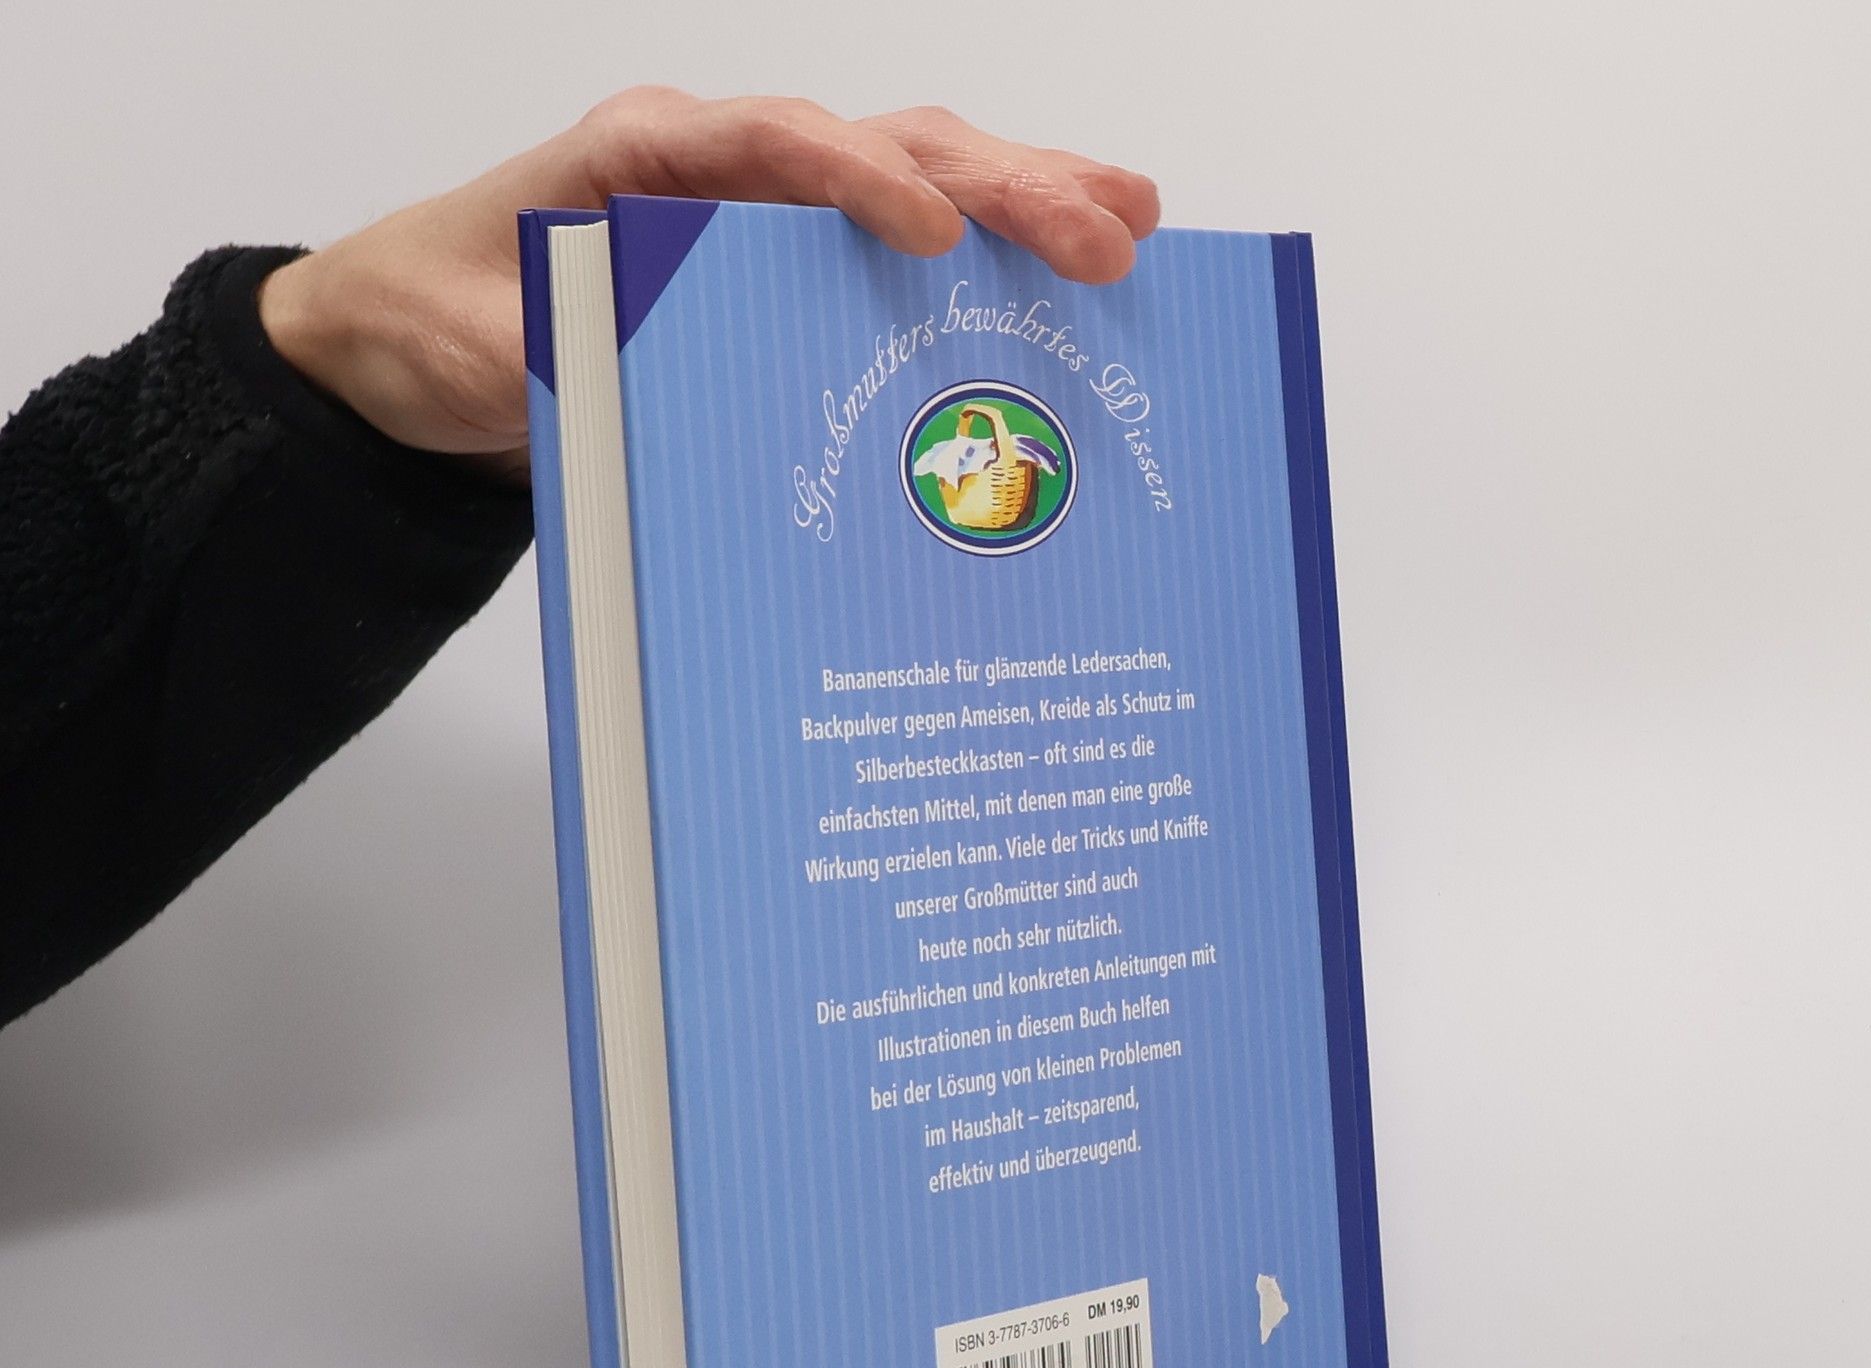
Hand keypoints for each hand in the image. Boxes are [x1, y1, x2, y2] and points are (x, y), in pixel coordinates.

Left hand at [259, 89, 1159, 481]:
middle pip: (884, 149)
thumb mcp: (484, 349)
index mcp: (648, 157)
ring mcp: (765, 213)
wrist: (408, 341)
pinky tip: (1055, 277)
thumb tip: (662, 383)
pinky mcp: (782, 270)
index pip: (774, 148)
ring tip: (1127, 225)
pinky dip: (981, 260)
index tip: (937, 234)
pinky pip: (894, 252)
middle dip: (1002, 187)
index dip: (862, 183)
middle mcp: (724, 168)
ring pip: (915, 180)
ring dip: (1024, 198)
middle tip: (1106, 233)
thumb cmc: (440, 320)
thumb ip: (565, 358)